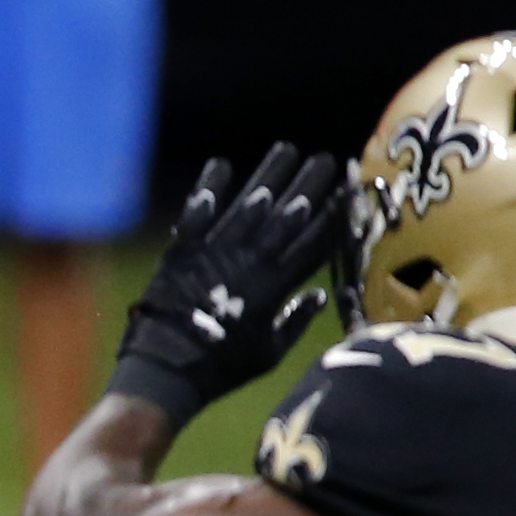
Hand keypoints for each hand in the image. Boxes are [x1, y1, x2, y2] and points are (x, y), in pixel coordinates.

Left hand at [108, 144, 346, 426]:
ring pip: (248, 204)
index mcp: (274, 286)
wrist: (166, 367)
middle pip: (286, 215)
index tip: (348, 191)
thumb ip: (296, 321)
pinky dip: (209, 188)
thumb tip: (320, 295)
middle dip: (309, 184)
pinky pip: (197, 211)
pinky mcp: (183, 250)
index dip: (332, 216)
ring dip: (268, 174)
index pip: (312, 243)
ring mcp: (215, 252)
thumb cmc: (221, 367)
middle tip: (327, 158)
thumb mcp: (269, 353)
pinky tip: (221, 163)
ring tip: (286, 148)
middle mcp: (249, 261)